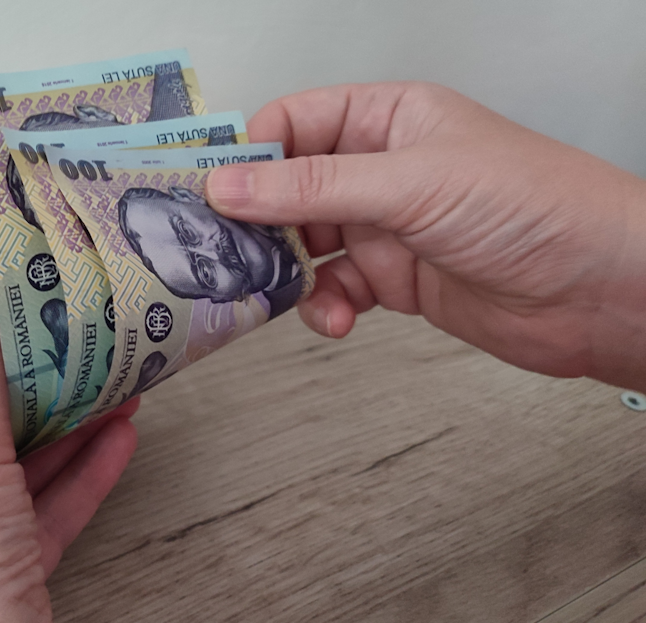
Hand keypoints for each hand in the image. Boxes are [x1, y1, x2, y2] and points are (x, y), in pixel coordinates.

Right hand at [206, 82, 645, 389]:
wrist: (601, 290)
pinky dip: (325, 308)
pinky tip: (336, 319)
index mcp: (387, 118)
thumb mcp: (409, 184)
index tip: (207, 191)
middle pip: (289, 187)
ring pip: (305, 244)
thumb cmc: (536, 207)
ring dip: (288, 272)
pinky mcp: (396, 278)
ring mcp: (387, 225)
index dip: (247, 154)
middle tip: (223, 250)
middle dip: (257, 221)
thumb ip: (311, 189)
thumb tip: (229, 185)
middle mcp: (382, 167)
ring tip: (276, 289)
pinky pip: (334, 290)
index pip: (293, 123)